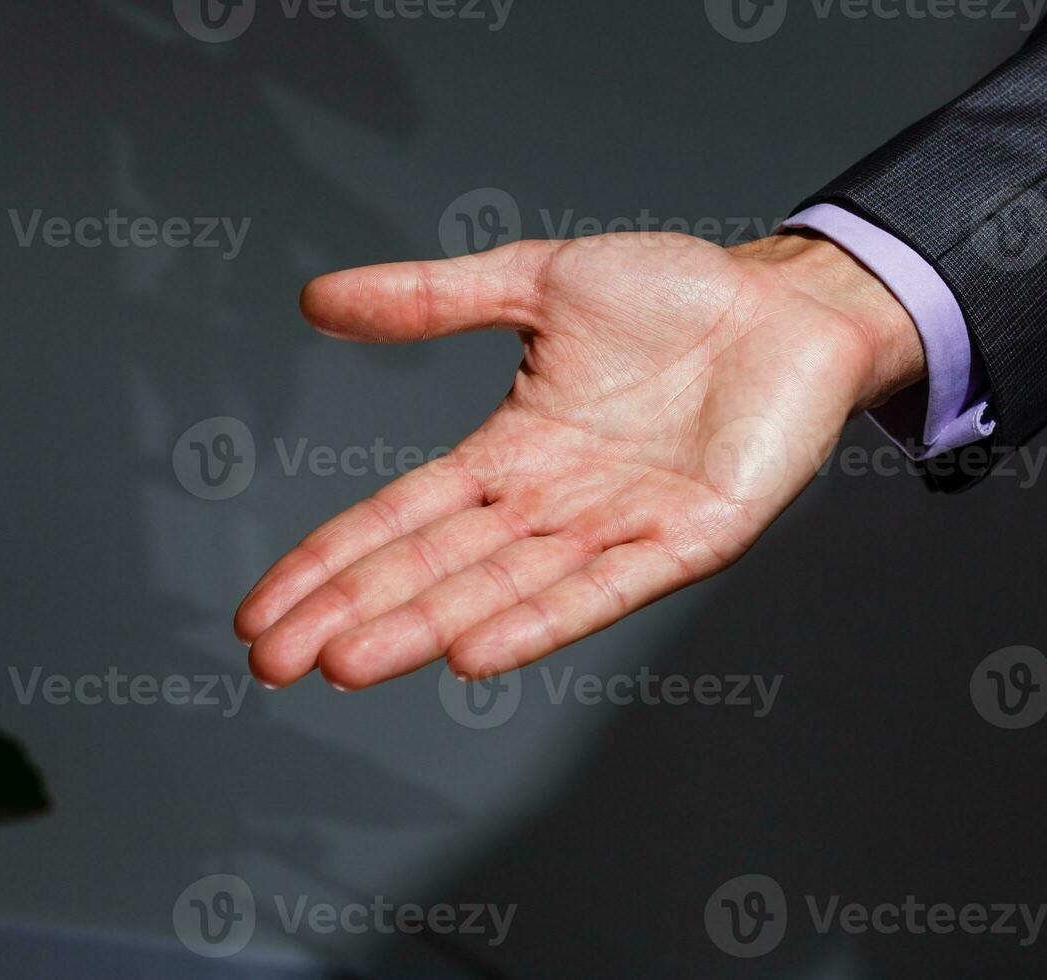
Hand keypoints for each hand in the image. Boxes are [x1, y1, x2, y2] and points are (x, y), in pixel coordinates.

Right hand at [236, 231, 923, 689]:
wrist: (787, 303)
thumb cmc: (675, 295)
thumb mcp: (534, 281)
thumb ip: (431, 298)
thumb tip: (314, 301)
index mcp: (511, 453)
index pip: (399, 517)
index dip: (329, 561)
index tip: (259, 609)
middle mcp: (552, 505)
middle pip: (432, 567)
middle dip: (351, 612)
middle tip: (271, 662)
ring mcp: (616, 528)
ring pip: (501, 588)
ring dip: (423, 626)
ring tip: (348, 662)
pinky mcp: (686, 540)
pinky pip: (603, 590)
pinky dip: (539, 622)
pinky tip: (474, 653)